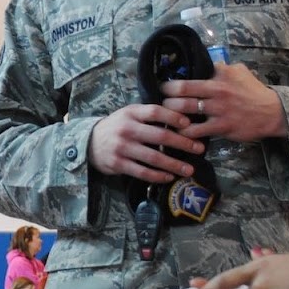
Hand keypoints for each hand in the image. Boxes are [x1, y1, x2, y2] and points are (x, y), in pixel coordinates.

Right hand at [88, 103, 204, 182]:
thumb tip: (181, 120)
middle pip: (159, 136)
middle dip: (183, 143)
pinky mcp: (118, 164)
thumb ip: (149, 115)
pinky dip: (158, 176)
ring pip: (154, 158)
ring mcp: (122, 148)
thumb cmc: (117, 127)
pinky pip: (142, 172)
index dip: (173, 117)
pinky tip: (169, 177)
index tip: (189, 124)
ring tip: (189, 169)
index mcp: (131, 113)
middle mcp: (127, 129)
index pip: (155, 112)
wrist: (89, 142)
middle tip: (199, 148)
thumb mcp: (129, 114)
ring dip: (174, 164)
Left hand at [158, 62, 287, 141]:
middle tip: (160, 99)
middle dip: (166, 96)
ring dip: (171, 113)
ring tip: (165, 115)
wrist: (273, 112)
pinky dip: (184, 132)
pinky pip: (196, 130)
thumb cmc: (254, 92)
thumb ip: (222, 67)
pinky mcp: (221, 126)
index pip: (190, 74)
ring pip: (186, 109)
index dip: (173, 80)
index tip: (163, 84)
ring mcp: (218, 109)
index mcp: (219, 75)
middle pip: (182, 90)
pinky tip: (178, 133)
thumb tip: (207, 63)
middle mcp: (217, 90)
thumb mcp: (240, 72)